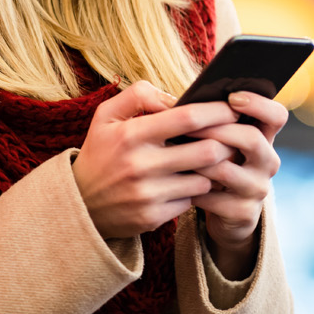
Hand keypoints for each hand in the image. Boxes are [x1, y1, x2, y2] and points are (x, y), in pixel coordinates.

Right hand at [71, 81, 238, 239]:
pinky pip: (191, 201)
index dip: (217, 111)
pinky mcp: (152, 217)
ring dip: (214, 169)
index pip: (187, 118)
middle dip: (226, 142)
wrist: (79, 204)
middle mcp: (140, 166)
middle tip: (234, 136)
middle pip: (206, 151)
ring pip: (204, 179)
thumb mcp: (107, 116)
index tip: (233, 108)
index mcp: (130, 135)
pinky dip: (196, 190)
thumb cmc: (101, 152)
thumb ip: (139, 95)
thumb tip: (176, 97)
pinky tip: (194, 181)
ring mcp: (147, 195)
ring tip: (216, 159)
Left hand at [183, 90, 288, 278]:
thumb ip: (214, 122)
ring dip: (198, 161)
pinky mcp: (243, 212)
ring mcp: (258, 189)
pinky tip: (178, 183)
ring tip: (176, 154)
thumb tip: (181, 102)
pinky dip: (192, 188)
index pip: (276, 116)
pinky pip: (213, 198)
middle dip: (218, 130)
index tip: (233, 97)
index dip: (258, 104)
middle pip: (252, 139)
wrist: (226, 214)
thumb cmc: (218, 165)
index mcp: (265, 139)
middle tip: (188, 127)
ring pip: (226, 170)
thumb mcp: (222, 143)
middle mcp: (267, 162)